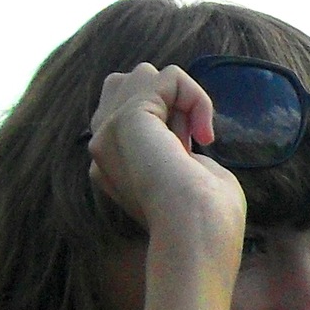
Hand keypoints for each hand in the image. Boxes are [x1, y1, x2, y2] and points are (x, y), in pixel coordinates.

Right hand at [85, 65, 246, 247]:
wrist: (197, 232)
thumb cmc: (207, 219)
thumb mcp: (187, 179)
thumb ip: (175, 152)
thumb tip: (183, 139)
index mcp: (111, 166)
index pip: (129, 115)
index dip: (167, 126)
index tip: (187, 157)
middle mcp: (102, 148)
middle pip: (125, 86)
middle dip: (164, 103)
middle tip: (186, 143)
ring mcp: (108, 131)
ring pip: (145, 76)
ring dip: (179, 99)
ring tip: (189, 139)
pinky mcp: (127, 117)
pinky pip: (169, 77)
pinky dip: (196, 96)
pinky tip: (203, 134)